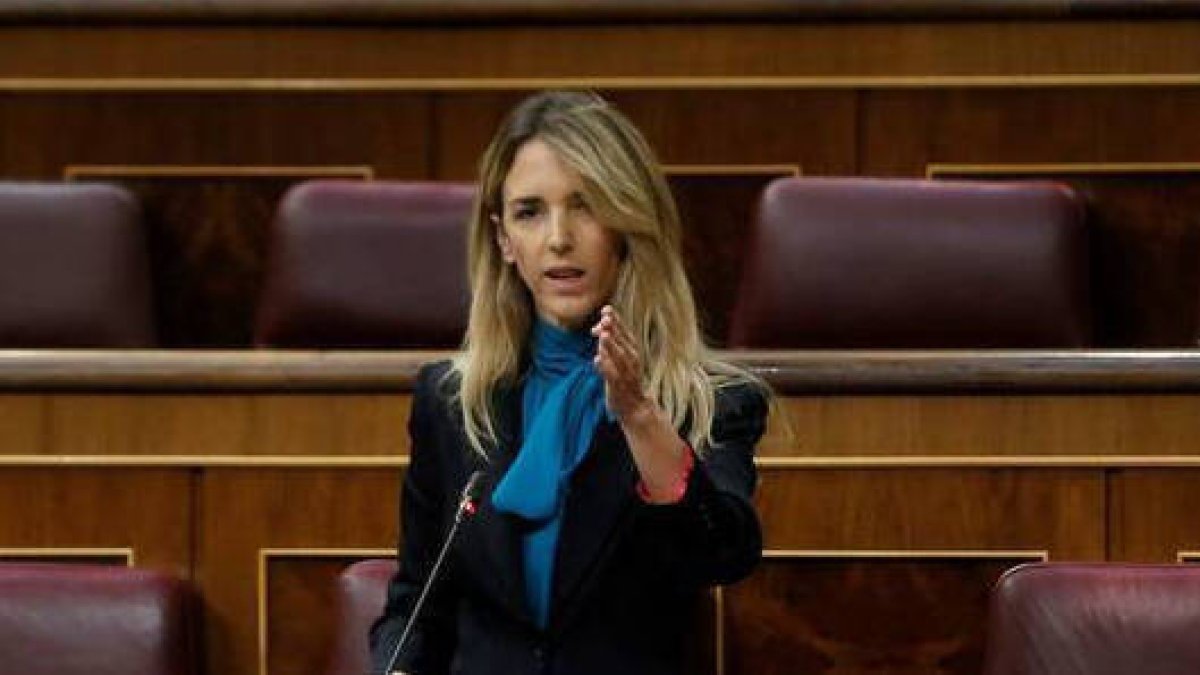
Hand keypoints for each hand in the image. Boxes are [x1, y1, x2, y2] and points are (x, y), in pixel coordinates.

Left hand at [591, 305, 652, 422]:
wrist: (635, 405)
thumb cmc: (625, 377)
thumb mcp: (620, 357)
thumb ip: (609, 342)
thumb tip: (596, 328)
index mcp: (633, 350)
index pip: (625, 332)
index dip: (616, 320)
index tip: (606, 309)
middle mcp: (632, 360)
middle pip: (623, 342)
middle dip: (614, 329)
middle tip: (604, 318)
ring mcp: (626, 373)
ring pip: (619, 357)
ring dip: (611, 346)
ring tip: (602, 335)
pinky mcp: (618, 386)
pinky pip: (612, 375)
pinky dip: (605, 367)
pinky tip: (596, 359)